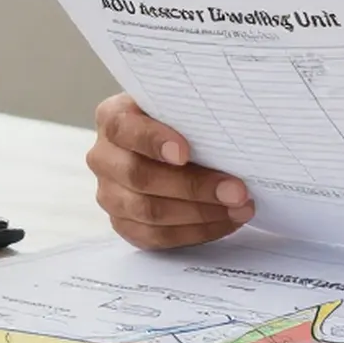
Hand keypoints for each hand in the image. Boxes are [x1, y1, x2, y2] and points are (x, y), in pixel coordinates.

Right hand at [87, 93, 254, 249]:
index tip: (184, 153)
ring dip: (201, 213)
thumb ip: (192, 112)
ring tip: (239, 208)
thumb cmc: (179, 120)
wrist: (166, 145)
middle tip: (237, 191)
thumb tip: (233, 127)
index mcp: (112, 118)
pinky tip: (224, 222)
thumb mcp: (180, 105)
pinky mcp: (123, 224)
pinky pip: (156, 237)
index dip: (153, 141)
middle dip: (194, 186)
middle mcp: (104, 157)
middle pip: (140, 177)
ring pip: (149, 212)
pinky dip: (195, 232)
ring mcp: (109, 194)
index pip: (124, 128)